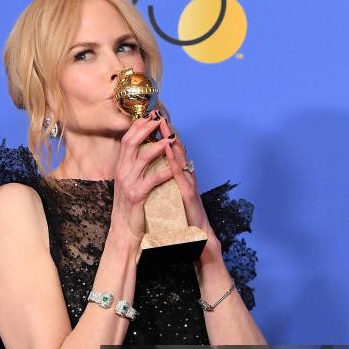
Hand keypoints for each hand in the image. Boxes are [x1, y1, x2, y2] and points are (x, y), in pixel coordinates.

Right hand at [110, 110, 176, 248]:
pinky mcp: (136, 195)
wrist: (124, 229)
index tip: (151, 115)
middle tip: (160, 120)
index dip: (138, 125)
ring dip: (157, 147)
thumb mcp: (129, 181)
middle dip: (146, 129)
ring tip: (170, 140)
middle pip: (132, 143)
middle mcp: (122, 172)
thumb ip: (134, 166)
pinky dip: (163, 172)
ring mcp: (128, 183)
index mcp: (121, 167)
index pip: (127, 140)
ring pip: (142, 158)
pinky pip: (151, 180)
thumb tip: (144, 149)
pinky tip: (173, 168)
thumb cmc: (130, 205)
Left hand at [157, 116, 220, 254]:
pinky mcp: (188, 193)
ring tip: (164, 125)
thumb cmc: (184, 215)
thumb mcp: (172, 194)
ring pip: (180, 158)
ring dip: (173, 141)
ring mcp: (188, 183)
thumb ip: (168, 181)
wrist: (196, 235)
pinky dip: (175, 161)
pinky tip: (170, 151)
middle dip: (168, 131)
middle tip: (159, 114)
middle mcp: (185, 176)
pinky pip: (180, 174)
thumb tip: (159, 171)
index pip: (170, 152)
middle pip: (177, 150)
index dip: (163, 135)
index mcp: (179, 176)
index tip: (152, 120)